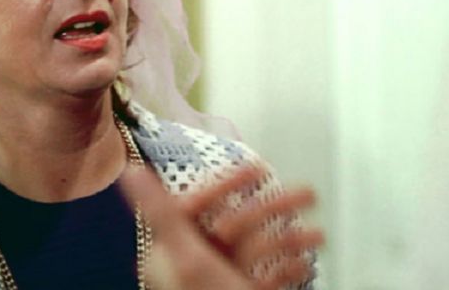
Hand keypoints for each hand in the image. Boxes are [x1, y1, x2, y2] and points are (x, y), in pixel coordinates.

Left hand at [120, 166, 322, 289]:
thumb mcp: (188, 258)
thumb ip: (161, 213)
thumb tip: (129, 171)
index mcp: (171, 254)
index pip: (196, 203)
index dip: (227, 183)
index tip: (257, 169)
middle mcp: (191, 266)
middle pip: (234, 224)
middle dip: (273, 210)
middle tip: (307, 196)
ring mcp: (216, 284)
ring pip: (255, 249)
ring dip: (289, 240)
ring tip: (318, 236)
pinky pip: (264, 278)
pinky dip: (286, 269)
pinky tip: (306, 265)